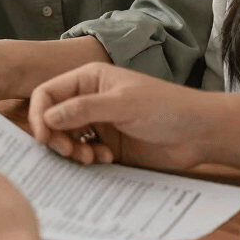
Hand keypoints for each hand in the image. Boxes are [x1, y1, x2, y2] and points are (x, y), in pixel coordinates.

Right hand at [29, 62, 211, 171]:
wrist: (199, 133)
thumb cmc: (165, 107)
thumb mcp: (122, 104)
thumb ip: (83, 109)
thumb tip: (47, 118)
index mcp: (89, 79)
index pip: (48, 93)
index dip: (40, 114)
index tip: (43, 138)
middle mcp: (89, 99)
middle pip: (54, 118)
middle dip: (56, 137)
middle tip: (70, 152)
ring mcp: (100, 123)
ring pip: (67, 138)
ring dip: (72, 151)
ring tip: (90, 158)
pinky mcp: (109, 145)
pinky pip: (85, 153)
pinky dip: (88, 159)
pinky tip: (106, 160)